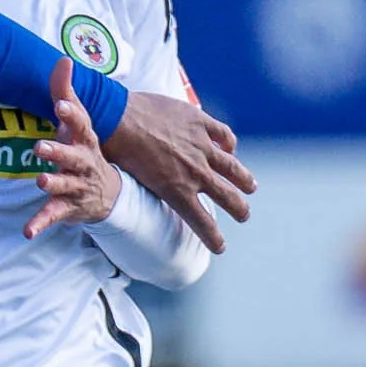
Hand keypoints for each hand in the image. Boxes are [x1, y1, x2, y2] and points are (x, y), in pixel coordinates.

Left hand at [25, 58, 123, 240]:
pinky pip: (52, 216)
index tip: (60, 104)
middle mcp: (83, 163)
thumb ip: (66, 93)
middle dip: (58, 151)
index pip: (82, 124)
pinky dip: (40, 223)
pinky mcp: (66, 208)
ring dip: (53, 183)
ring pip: (64, 185)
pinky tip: (27, 232)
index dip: (72, 114)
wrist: (107, 193)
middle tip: (39, 146)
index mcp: (85, 141)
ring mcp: (76, 186)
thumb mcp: (77, 123)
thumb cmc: (83, 150)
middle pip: (74, 156)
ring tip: (40, 180)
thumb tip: (63, 59)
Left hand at [101, 84, 255, 254]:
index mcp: (176, 192)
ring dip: (243, 179)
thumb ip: (153, 191)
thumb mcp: (134, 184)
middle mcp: (194, 172)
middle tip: (244, 215)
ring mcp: (200, 146)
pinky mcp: (200, 123)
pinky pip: (223, 135)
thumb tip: (152, 197)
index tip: (220, 247)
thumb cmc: (117, 153)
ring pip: (231, 166)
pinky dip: (229, 143)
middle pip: (226, 196)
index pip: (201, 221)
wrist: (115, 119)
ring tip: (251, 187)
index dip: (213, 237)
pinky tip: (231, 148)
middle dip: (238, 209)